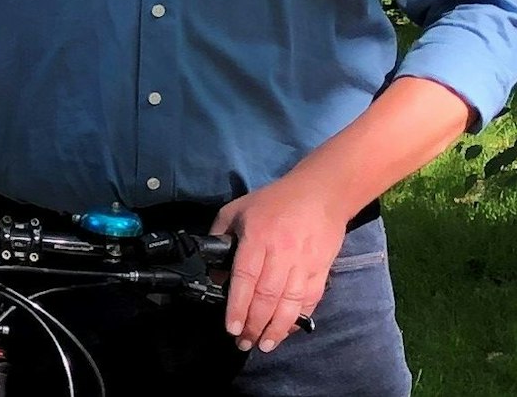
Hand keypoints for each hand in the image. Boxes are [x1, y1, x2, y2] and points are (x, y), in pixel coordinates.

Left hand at [211, 176, 344, 353]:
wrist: (321, 194)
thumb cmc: (273, 201)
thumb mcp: (236, 210)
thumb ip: (220, 237)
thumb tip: (215, 273)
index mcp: (258, 237)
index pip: (246, 277)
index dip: (238, 306)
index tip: (231, 327)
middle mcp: (282, 253)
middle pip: (268, 296)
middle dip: (255, 324)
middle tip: (244, 342)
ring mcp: (305, 264)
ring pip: (291, 303)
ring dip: (277, 328)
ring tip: (264, 344)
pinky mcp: (322, 270)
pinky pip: (310, 300)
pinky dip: (298, 318)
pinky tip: (286, 330)